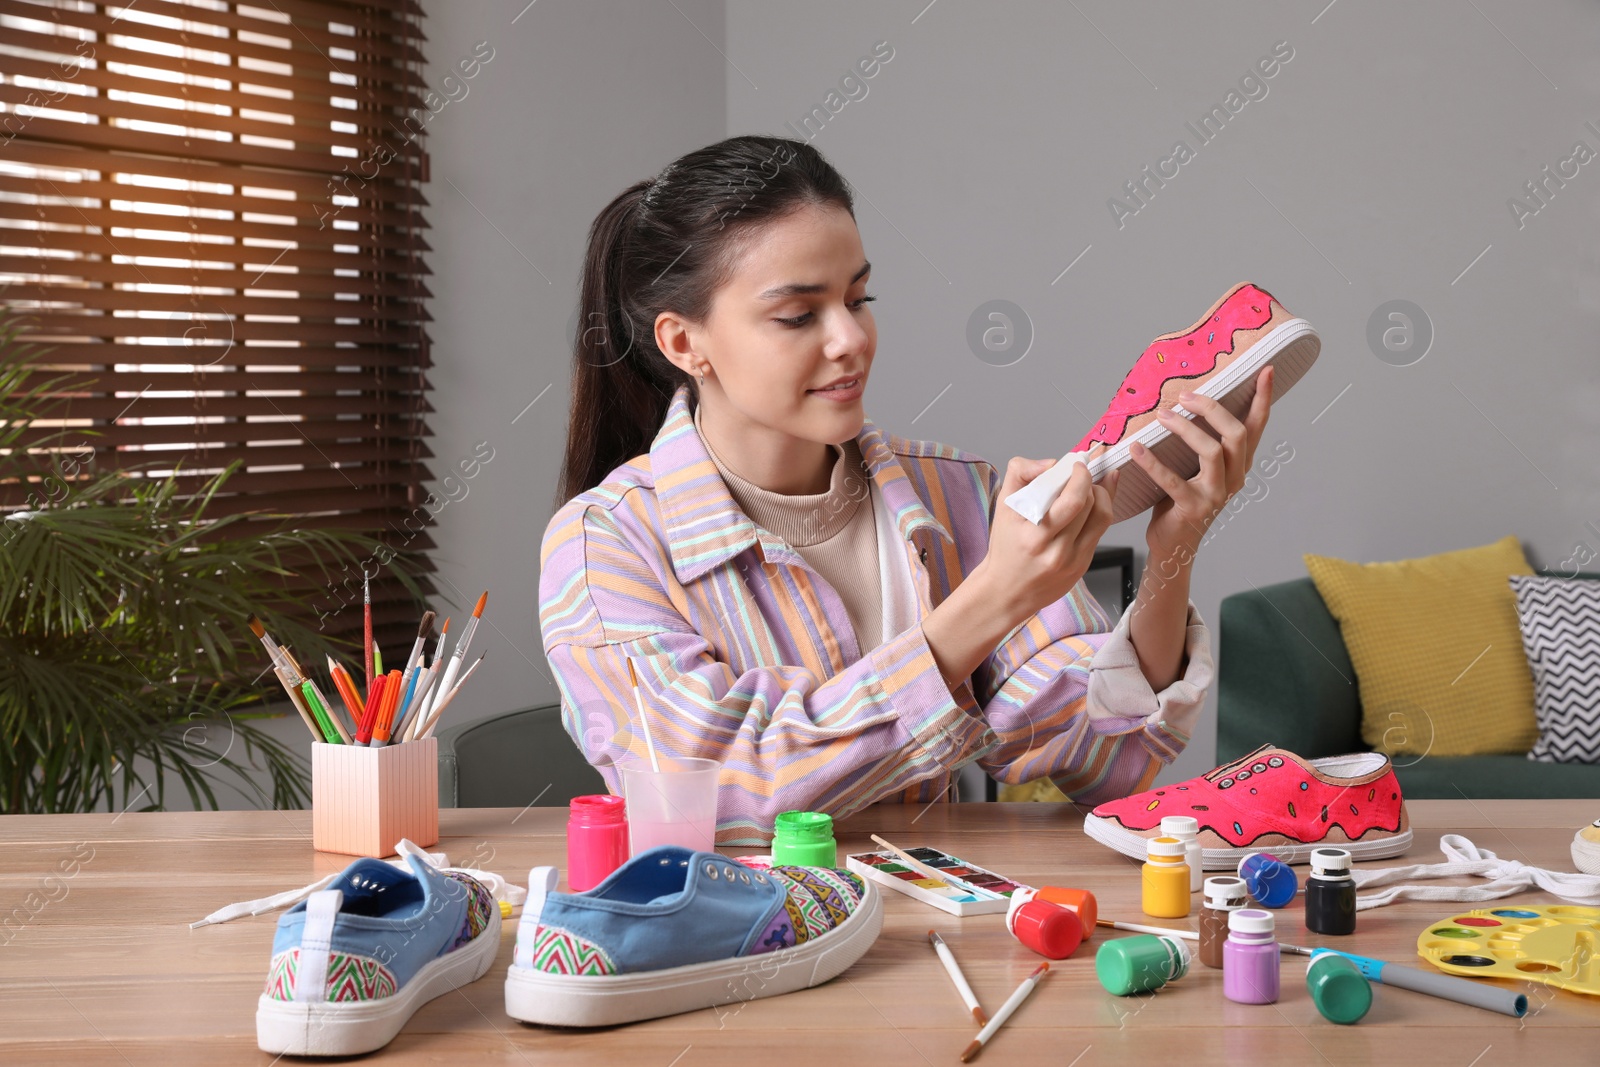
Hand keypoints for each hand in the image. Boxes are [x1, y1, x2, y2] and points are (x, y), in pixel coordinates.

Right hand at [977, 456, 1119, 622]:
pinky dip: (1097, 514)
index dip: (1081, 477)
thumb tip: (1051, 463)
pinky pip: (1100, 533)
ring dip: (1101, 496)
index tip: (1077, 465)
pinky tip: (1089, 507)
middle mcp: (1056, 552)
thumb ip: (1020, 473)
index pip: (1073, 502)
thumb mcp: (1002, 505)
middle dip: (1090, 483)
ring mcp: (1073, 562)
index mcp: (1034, 536)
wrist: (1006, 590)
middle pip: (1091, 506)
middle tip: (1081, 475)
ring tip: (1089, 489)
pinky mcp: (1082, 567)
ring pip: (1102, 518)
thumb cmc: (1005, 546)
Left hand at [1130, 365, 1273, 560]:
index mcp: (1239, 464)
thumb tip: (1187, 399)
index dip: (1263, 398)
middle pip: (1236, 434)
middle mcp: (1235, 478)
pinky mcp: (1193, 508)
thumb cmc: (1182, 497)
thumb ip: (1201, 440)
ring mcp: (1216, 494)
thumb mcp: (1197, 466)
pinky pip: (1172, 480)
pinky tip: (1136, 448)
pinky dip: (1152, 462)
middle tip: (1185, 395)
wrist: (1174, 542)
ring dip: (1185, 429)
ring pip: (1212, 451)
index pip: (1257, 426)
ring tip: (1161, 415)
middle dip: (1212, 408)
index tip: (1266, 369)